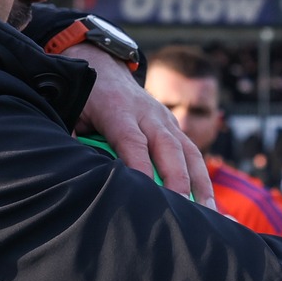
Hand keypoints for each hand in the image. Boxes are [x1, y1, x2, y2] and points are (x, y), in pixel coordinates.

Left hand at [64, 44, 214, 209]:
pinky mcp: (174, 126)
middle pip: (168, 147)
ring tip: (208, 211)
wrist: (104, 69)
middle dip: (177, 179)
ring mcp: (164, 119)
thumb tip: (73, 170)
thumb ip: (75, 140)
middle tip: (182, 208)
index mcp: (118, 111)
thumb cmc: (87, 99)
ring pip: (188, 150)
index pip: (132, 142)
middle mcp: (148, 114)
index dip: (140, 168)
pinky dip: (201, 177)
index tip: (146, 195)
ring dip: (200, 182)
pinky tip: (207, 202)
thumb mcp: (73, 113)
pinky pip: (192, 152)